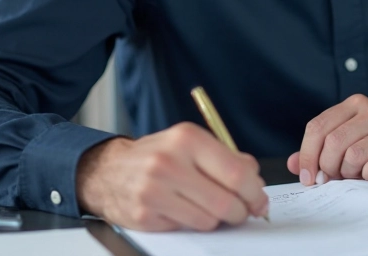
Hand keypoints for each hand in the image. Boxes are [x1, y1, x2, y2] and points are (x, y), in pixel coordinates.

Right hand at [75, 122, 268, 230]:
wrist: (107, 171)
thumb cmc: (157, 156)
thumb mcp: (190, 143)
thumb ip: (226, 157)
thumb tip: (255, 178)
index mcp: (187, 138)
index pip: (237, 173)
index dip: (255, 193)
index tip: (259, 200)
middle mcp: (169, 162)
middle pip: (226, 202)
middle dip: (241, 212)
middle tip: (243, 211)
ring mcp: (154, 190)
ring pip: (209, 220)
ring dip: (216, 219)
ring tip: (208, 207)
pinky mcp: (145, 215)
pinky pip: (187, 228)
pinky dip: (193, 224)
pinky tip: (184, 210)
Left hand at [286, 94, 367, 183]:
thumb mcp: (354, 137)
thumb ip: (323, 147)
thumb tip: (293, 164)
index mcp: (355, 105)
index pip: (317, 127)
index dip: (307, 155)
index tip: (307, 177)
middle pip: (332, 143)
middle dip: (327, 168)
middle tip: (333, 180)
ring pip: (352, 156)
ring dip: (348, 174)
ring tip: (356, 176)